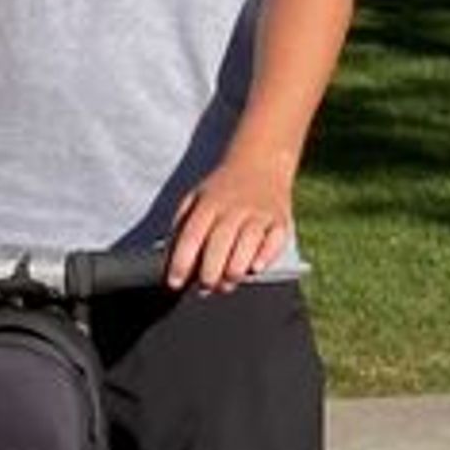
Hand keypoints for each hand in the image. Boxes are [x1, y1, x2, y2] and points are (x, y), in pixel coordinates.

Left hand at [165, 150, 298, 291]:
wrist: (261, 160)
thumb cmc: (222, 189)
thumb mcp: (195, 199)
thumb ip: (180, 229)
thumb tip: (168, 262)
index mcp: (209, 203)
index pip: (192, 235)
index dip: (181, 262)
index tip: (174, 283)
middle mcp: (234, 208)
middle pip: (219, 243)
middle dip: (210, 272)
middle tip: (204, 288)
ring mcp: (259, 214)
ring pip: (247, 244)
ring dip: (235, 270)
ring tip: (226, 283)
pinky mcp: (280, 221)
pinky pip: (275, 241)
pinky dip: (266, 256)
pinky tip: (255, 268)